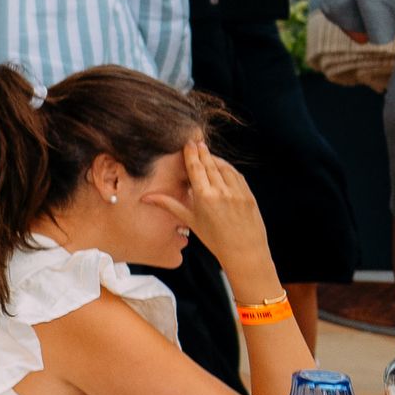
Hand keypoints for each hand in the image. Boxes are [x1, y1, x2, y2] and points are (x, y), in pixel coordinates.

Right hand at [180, 137, 276, 282]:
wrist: (245, 252)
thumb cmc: (215, 240)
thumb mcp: (190, 221)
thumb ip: (168, 204)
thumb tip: (145, 198)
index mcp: (204, 196)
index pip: (196, 168)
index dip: (191, 154)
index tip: (188, 143)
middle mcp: (222, 191)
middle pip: (210, 164)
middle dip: (203, 151)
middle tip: (196, 142)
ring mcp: (238, 192)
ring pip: (225, 168)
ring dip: (215, 159)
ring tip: (208, 154)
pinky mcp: (249, 195)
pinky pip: (237, 176)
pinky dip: (229, 168)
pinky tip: (223, 167)